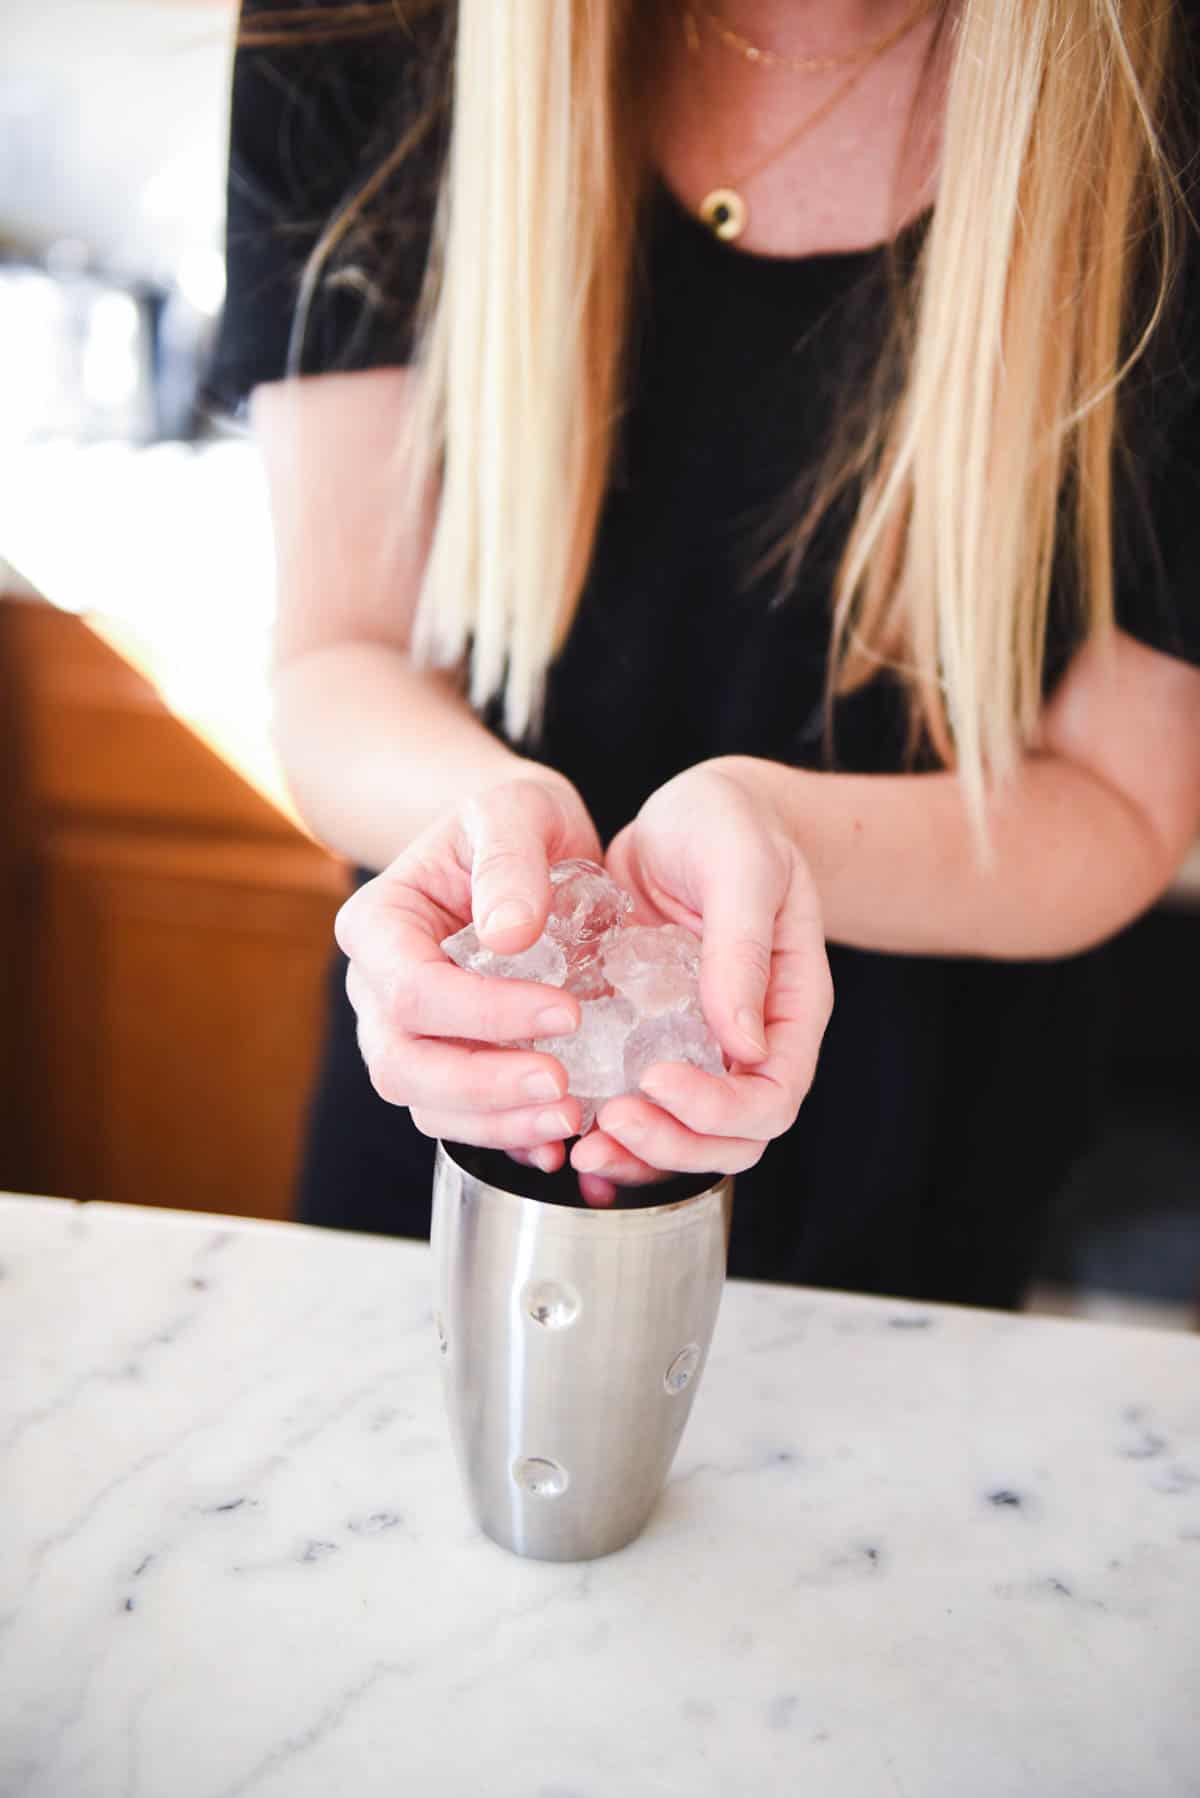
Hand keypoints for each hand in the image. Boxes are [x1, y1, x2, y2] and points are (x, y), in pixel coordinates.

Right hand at [335, 771, 602, 1172]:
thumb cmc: (513, 821)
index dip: (484, 1014)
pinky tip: (556, 1142)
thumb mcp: (516, 809)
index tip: (565, 1013)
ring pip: (426, 1103)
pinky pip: (459, 1119)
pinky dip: (504, 1137)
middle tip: (562, 1089)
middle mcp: (376, 989)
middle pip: (402, 1064)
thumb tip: (507, 934)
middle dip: (482, 1087)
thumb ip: (510, 860)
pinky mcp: (446, 1063)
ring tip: (570, 1117)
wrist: (523, 845)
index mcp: (378, 925)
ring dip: (495, 1123)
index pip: (412, 990)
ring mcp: (405, 1033)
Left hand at [571, 760, 832, 1200]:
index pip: (772, 1096)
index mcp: (790, 1008)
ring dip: (638, 1154)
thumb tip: (743, 1045)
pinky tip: (569, 1125)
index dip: (719, 1109)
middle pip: (732, 1139)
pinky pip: (641, 1106)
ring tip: (581, 1142)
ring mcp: (700, 1046)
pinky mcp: (650, 1039)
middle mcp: (750, 1041)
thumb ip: (743, 948)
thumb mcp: (741, 866)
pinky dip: (611, 1130)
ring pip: (686, 1137)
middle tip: (608, 1122)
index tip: (656, 1079)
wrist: (688, 813)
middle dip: (672, 1143)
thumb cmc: (729, 824)